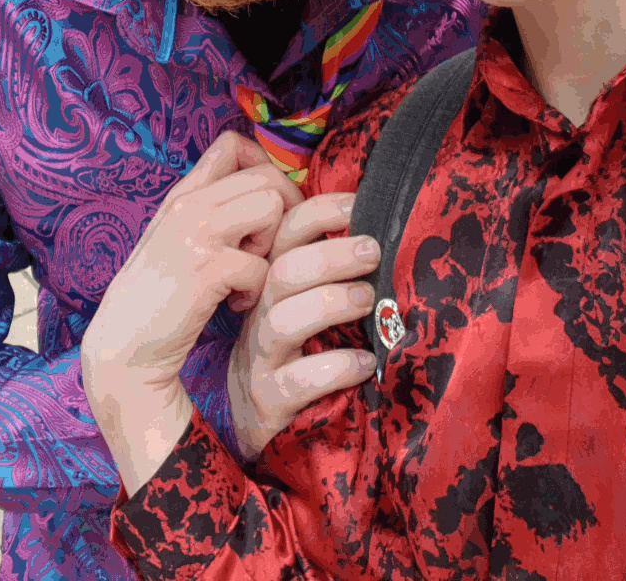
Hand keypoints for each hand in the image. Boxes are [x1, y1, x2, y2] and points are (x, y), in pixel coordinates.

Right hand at [81, 130, 300, 493]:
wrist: (122, 349)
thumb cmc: (158, 296)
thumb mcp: (176, 238)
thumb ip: (210, 209)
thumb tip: (264, 190)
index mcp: (183, 194)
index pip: (232, 144)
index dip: (264, 167)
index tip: (266, 206)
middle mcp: (188, 204)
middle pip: (267, 177)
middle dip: (282, 214)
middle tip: (265, 250)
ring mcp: (195, 234)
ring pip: (271, 208)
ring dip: (271, 247)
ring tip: (247, 275)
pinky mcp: (206, 270)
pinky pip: (261, 265)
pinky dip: (255, 291)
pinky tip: (232, 305)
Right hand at [228, 193, 379, 461]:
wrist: (247, 420)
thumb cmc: (290, 349)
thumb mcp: (298, 303)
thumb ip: (324, 269)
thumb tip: (378, 228)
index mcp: (271, 282)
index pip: (285, 234)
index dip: (318, 213)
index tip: (357, 204)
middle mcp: (261, 314)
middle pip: (283, 271)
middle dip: (330, 255)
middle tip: (373, 250)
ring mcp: (262, 358)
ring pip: (284, 321)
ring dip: (331, 303)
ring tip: (370, 300)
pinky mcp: (270, 401)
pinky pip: (298, 381)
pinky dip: (336, 367)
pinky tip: (366, 363)